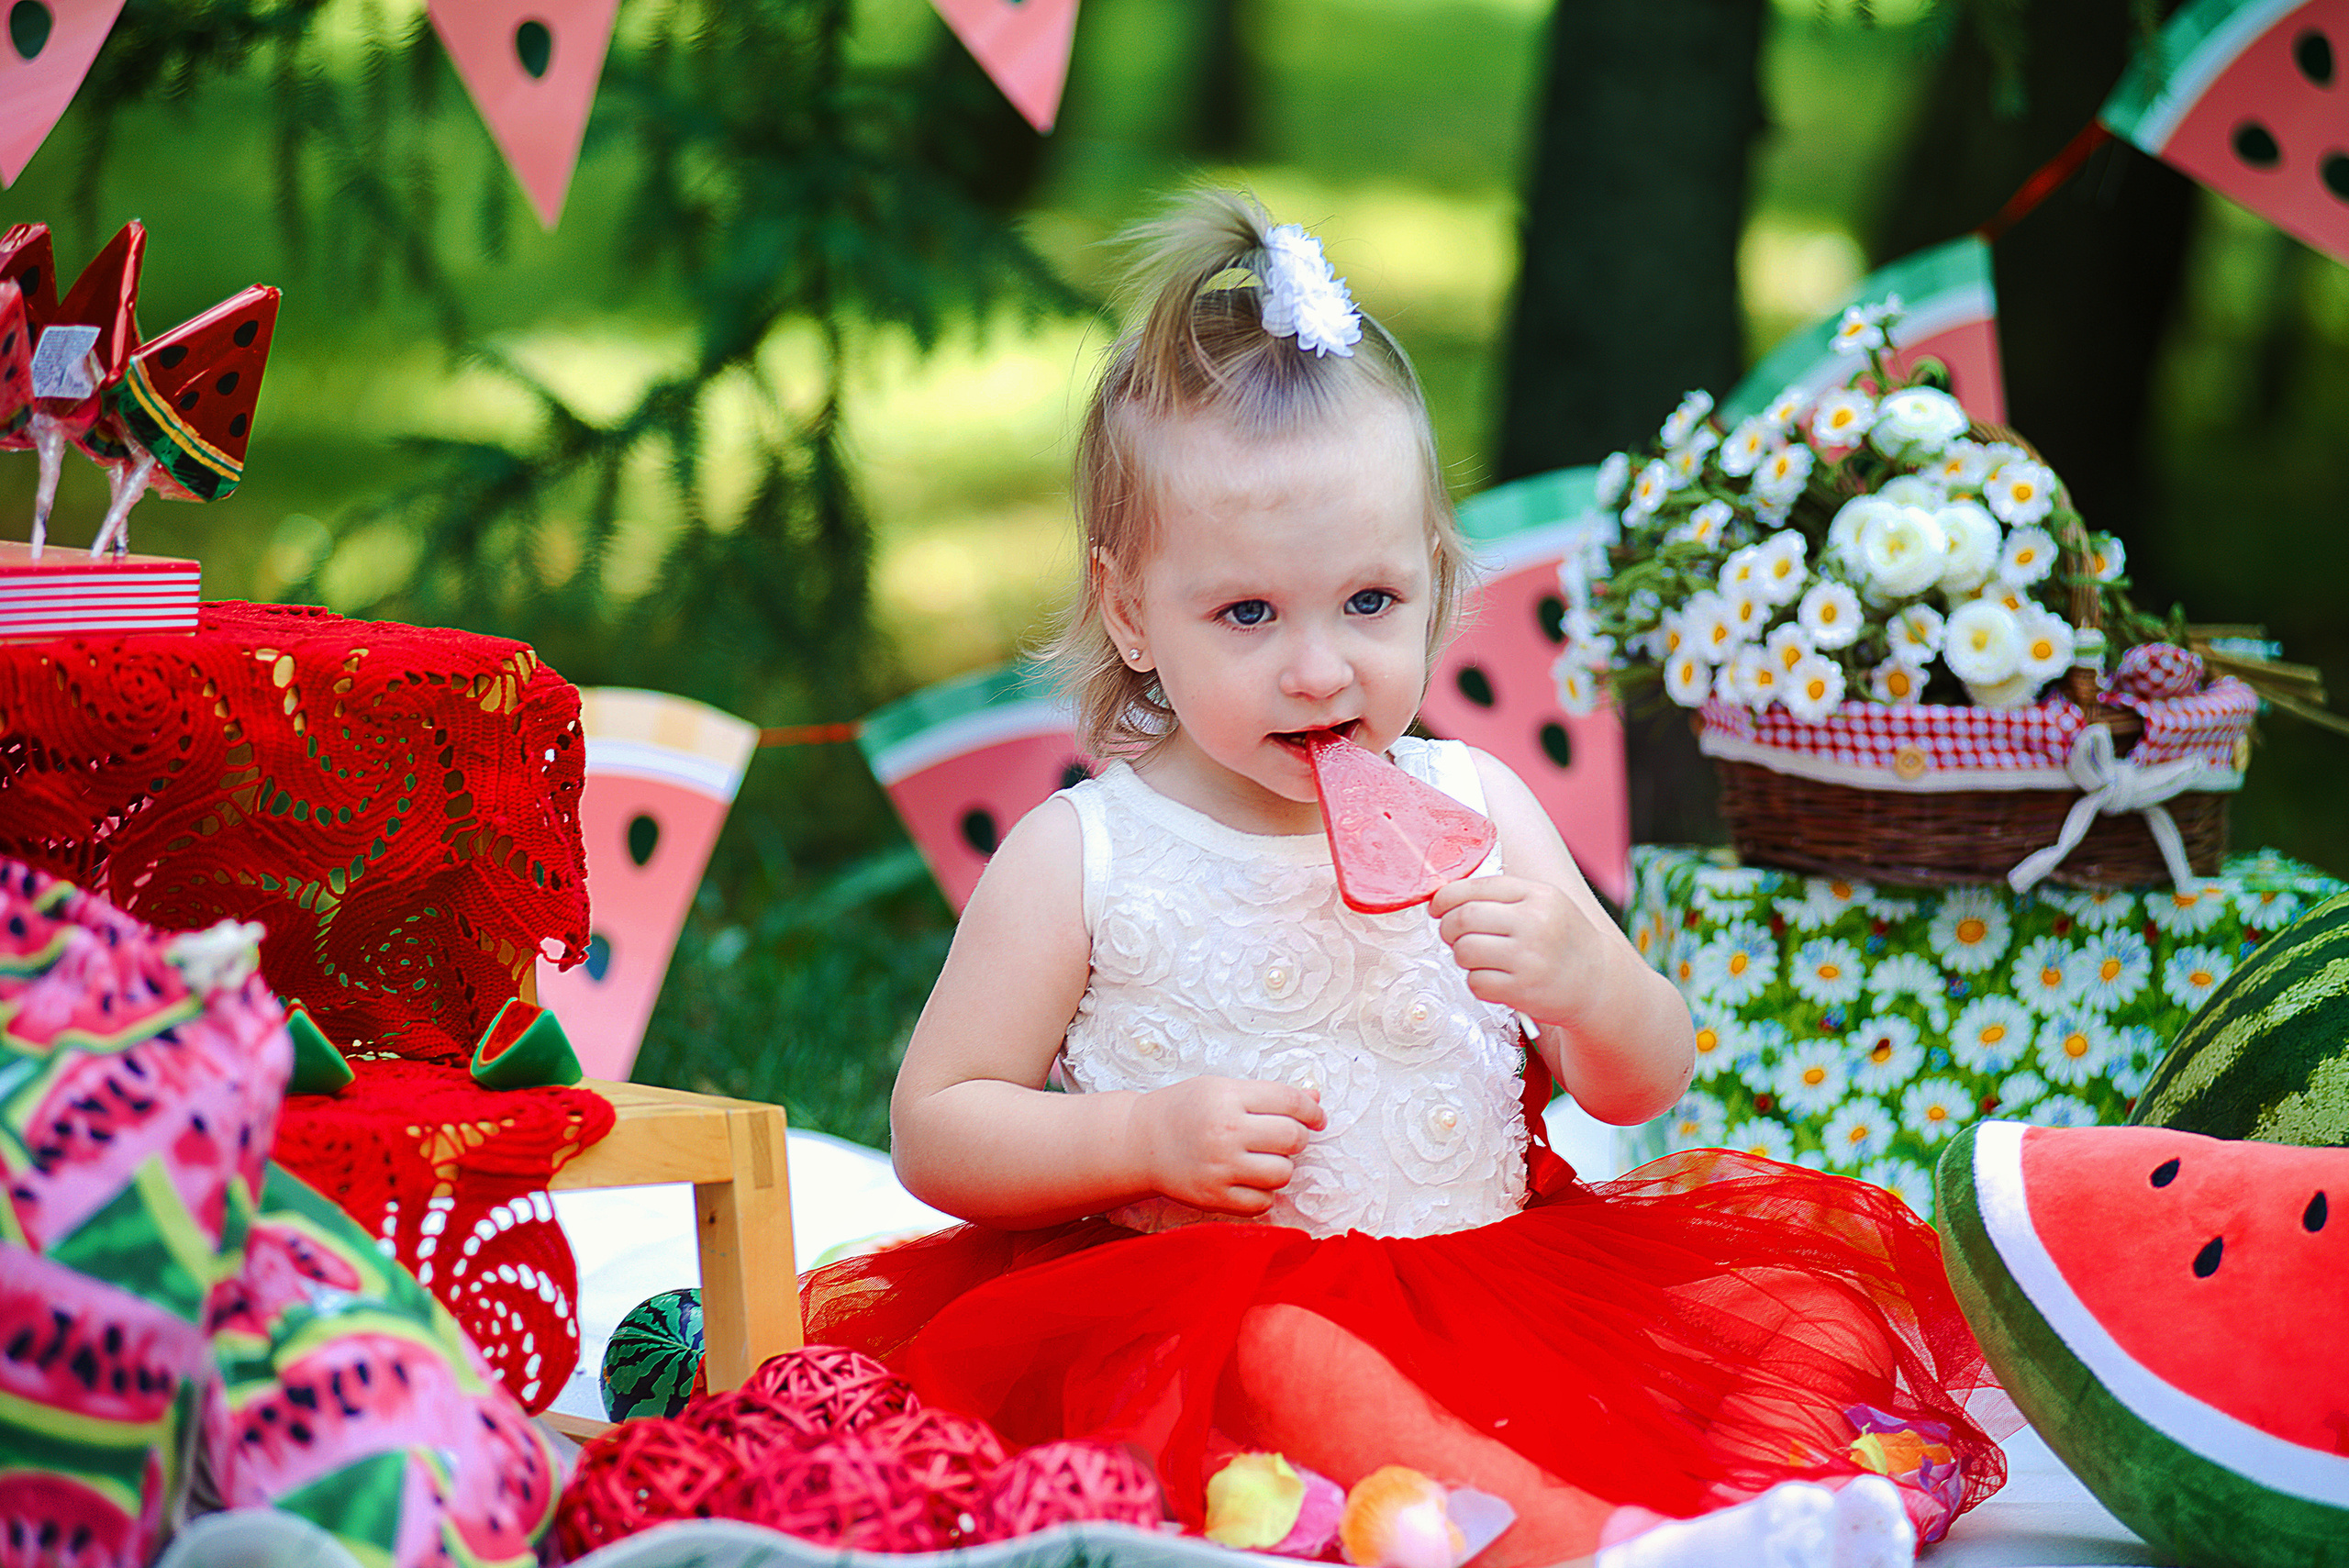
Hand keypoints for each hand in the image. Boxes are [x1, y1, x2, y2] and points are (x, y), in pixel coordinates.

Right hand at [1133, 1075, 1325, 1215]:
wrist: (1141, 1142)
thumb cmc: (1185, 1109)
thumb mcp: (1222, 1088)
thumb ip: (1268, 1094)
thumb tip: (1315, 1098)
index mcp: (1228, 1097)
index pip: (1290, 1101)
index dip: (1312, 1110)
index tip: (1316, 1118)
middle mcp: (1225, 1132)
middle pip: (1292, 1138)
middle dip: (1297, 1138)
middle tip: (1284, 1137)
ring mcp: (1220, 1168)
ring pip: (1283, 1173)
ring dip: (1282, 1166)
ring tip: (1263, 1159)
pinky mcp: (1214, 1197)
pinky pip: (1263, 1202)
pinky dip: (1264, 1193)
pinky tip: (1249, 1179)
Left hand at [1428, 873, 1597, 1028]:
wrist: (1597, 983)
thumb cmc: (1561, 940)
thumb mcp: (1544, 904)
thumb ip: (1503, 896)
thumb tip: (1446, 896)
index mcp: (1538, 895)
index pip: (1476, 887)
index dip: (1446, 897)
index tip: (1438, 907)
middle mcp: (1535, 923)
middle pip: (1463, 918)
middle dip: (1447, 928)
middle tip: (1453, 935)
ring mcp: (1529, 958)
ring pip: (1464, 951)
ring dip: (1461, 956)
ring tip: (1477, 957)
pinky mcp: (1522, 990)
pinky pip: (1476, 982)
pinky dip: (1476, 981)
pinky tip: (1494, 978)